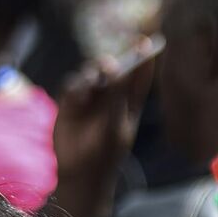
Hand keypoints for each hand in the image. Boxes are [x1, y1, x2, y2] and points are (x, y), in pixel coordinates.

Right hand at [48, 37, 160, 216]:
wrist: (79, 174)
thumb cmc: (104, 153)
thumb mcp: (115, 125)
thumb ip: (117, 95)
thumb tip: (115, 67)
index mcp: (128, 104)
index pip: (139, 77)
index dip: (143, 59)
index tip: (147, 42)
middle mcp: (109, 98)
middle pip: (112, 70)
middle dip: (111, 64)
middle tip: (109, 63)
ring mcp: (89, 99)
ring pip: (90, 74)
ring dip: (91, 75)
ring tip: (93, 84)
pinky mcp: (70, 103)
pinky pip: (72, 85)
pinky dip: (75, 88)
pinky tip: (78, 98)